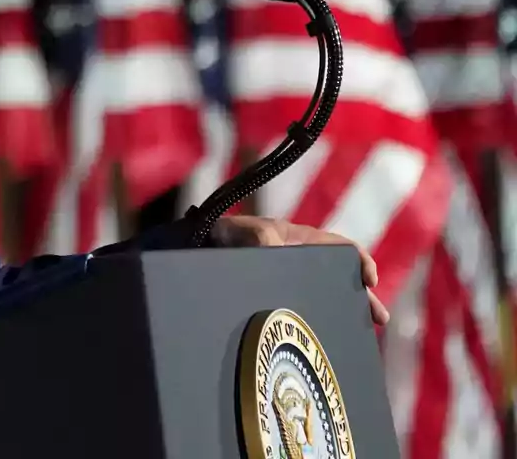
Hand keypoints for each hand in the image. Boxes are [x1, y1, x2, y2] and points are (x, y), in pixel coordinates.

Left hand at [210, 215, 389, 326]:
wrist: (197, 250)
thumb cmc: (222, 235)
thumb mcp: (243, 231)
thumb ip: (260, 238)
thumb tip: (275, 248)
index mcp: (298, 240)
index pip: (340, 247)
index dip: (359, 260)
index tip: (369, 278)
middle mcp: (298, 261)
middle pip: (339, 278)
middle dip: (362, 296)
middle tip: (379, 319)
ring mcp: (289, 282)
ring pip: (324, 298)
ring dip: (345, 313)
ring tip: (363, 335)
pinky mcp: (276, 300)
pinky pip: (304, 311)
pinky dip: (319, 323)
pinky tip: (322, 344)